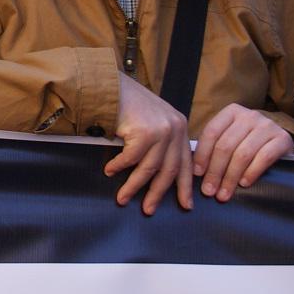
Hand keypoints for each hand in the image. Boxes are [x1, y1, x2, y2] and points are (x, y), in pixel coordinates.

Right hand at [108, 74, 193, 214]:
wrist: (107, 84)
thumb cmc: (125, 102)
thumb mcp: (151, 121)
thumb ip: (160, 141)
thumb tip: (158, 172)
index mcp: (180, 127)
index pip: (186, 162)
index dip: (185, 186)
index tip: (185, 204)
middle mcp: (175, 128)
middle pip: (170, 169)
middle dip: (158, 193)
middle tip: (149, 210)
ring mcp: (161, 130)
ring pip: (150, 168)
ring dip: (134, 186)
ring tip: (123, 198)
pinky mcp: (144, 131)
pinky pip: (131, 158)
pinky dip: (120, 167)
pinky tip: (110, 171)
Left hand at [193, 103, 293, 200]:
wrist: (281, 141)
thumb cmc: (249, 141)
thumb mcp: (231, 137)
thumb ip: (215, 147)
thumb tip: (196, 172)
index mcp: (231, 112)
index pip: (211, 133)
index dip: (202, 154)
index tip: (197, 174)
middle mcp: (249, 115)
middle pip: (225, 145)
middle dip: (215, 171)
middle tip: (209, 190)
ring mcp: (267, 126)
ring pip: (242, 154)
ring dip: (230, 177)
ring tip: (224, 193)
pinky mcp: (283, 139)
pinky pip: (263, 158)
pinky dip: (251, 173)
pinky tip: (243, 184)